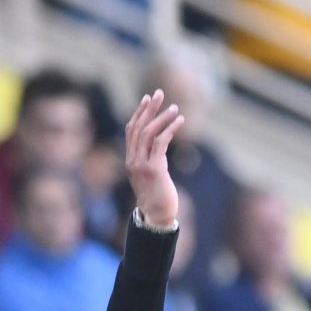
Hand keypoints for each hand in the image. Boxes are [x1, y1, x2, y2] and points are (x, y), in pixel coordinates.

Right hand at [122, 89, 184, 229]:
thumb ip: (150, 160)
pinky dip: (170, 129)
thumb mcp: (150, 176)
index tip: (147, 100)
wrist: (156, 217)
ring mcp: (141, 164)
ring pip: (149, 133)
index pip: (131, 130)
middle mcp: (132, 159)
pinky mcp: (154, 169)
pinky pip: (161, 143)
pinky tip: (180, 121)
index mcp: (130, 159)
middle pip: (138, 127)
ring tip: (174, 107)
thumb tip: (159, 148)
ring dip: (162, 117)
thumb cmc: (157, 198)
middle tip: (159, 93)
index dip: (139, 113)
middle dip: (149, 109)